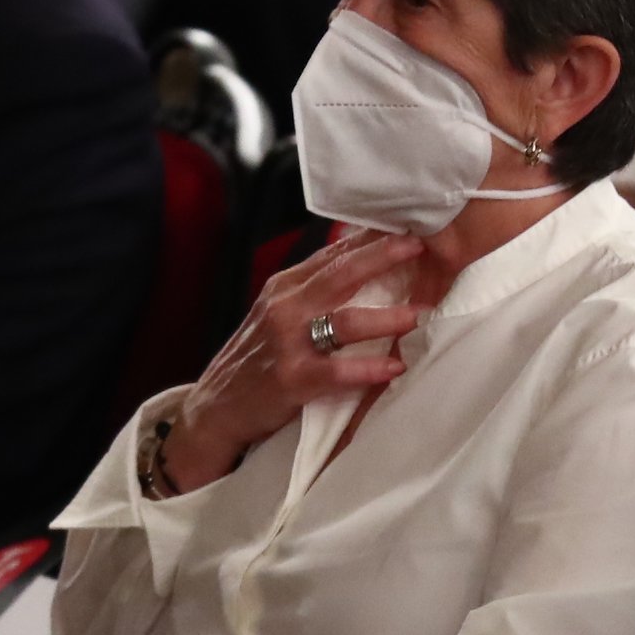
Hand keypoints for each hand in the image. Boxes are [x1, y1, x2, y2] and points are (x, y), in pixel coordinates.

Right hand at [164, 229, 428, 488]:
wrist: (215, 410)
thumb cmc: (256, 360)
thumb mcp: (278, 314)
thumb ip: (313, 292)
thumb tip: (361, 264)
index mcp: (284, 287)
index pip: (332, 254)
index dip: (370, 238)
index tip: (406, 225)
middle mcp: (285, 308)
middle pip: (340, 274)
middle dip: (382, 257)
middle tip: (419, 247)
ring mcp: (287, 344)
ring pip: (344, 321)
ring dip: (385, 317)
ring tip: (418, 313)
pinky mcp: (291, 379)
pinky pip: (337, 370)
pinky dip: (368, 368)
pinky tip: (394, 367)